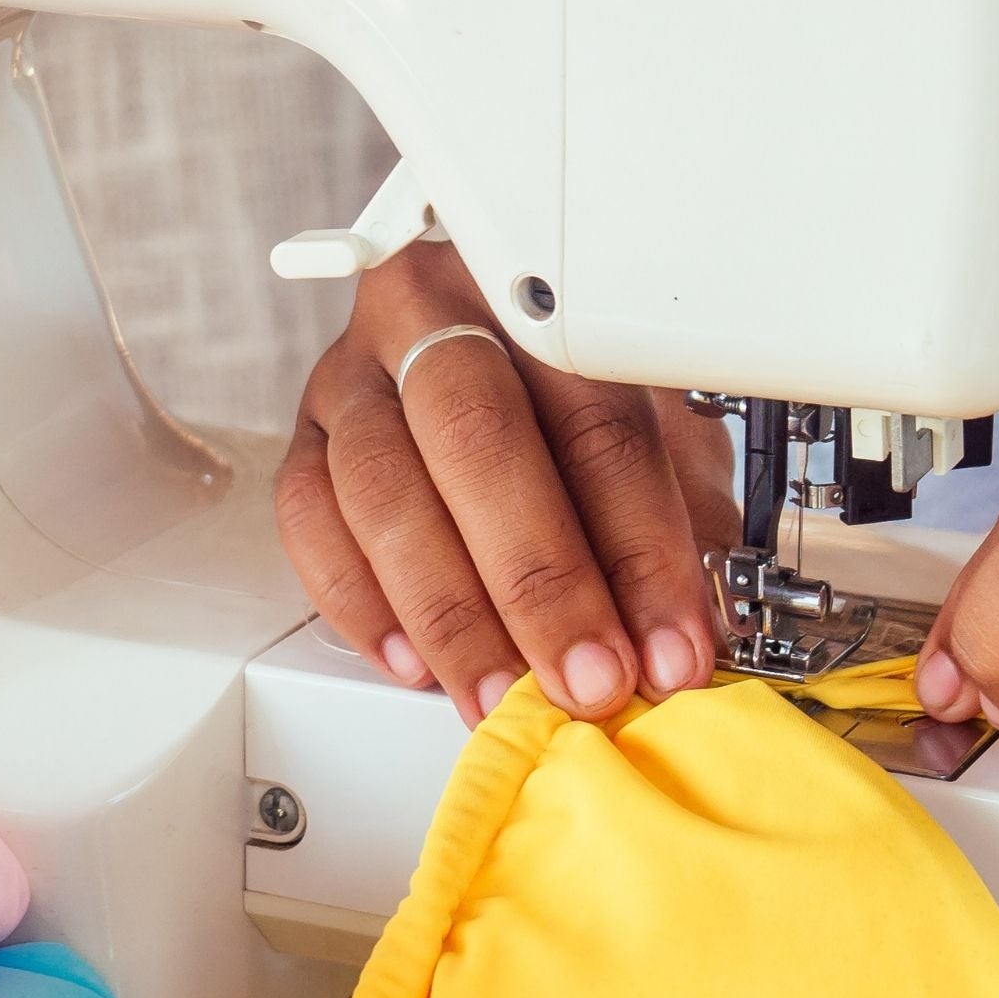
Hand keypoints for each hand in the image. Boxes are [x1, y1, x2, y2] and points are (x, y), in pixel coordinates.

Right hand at [276, 240, 737, 726]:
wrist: (477, 334)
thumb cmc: (576, 396)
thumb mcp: (657, 429)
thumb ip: (678, 519)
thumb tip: (694, 635)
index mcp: (542, 303)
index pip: (598, 428)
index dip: (641, 552)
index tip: (670, 649)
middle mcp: (433, 315)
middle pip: (476, 441)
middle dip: (540, 583)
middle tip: (585, 679)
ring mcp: (355, 373)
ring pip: (381, 487)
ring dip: (449, 612)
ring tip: (499, 693)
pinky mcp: (304, 431)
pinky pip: (308, 518)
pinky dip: (359, 601)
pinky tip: (412, 661)